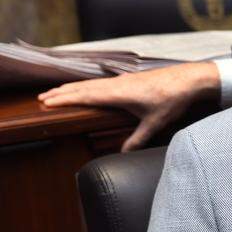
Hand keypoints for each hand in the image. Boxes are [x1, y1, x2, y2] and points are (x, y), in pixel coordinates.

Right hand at [38, 62, 219, 151]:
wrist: (189, 79)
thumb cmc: (173, 99)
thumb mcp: (155, 122)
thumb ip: (138, 138)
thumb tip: (125, 152)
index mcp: (118, 93)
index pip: (85, 96)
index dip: (65, 99)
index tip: (47, 102)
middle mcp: (117, 84)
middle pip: (83, 87)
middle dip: (62, 92)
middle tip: (42, 97)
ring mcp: (123, 80)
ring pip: (92, 83)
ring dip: (73, 87)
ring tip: (58, 91)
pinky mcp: (130, 79)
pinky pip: (102, 82)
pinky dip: (88, 85)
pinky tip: (87, 87)